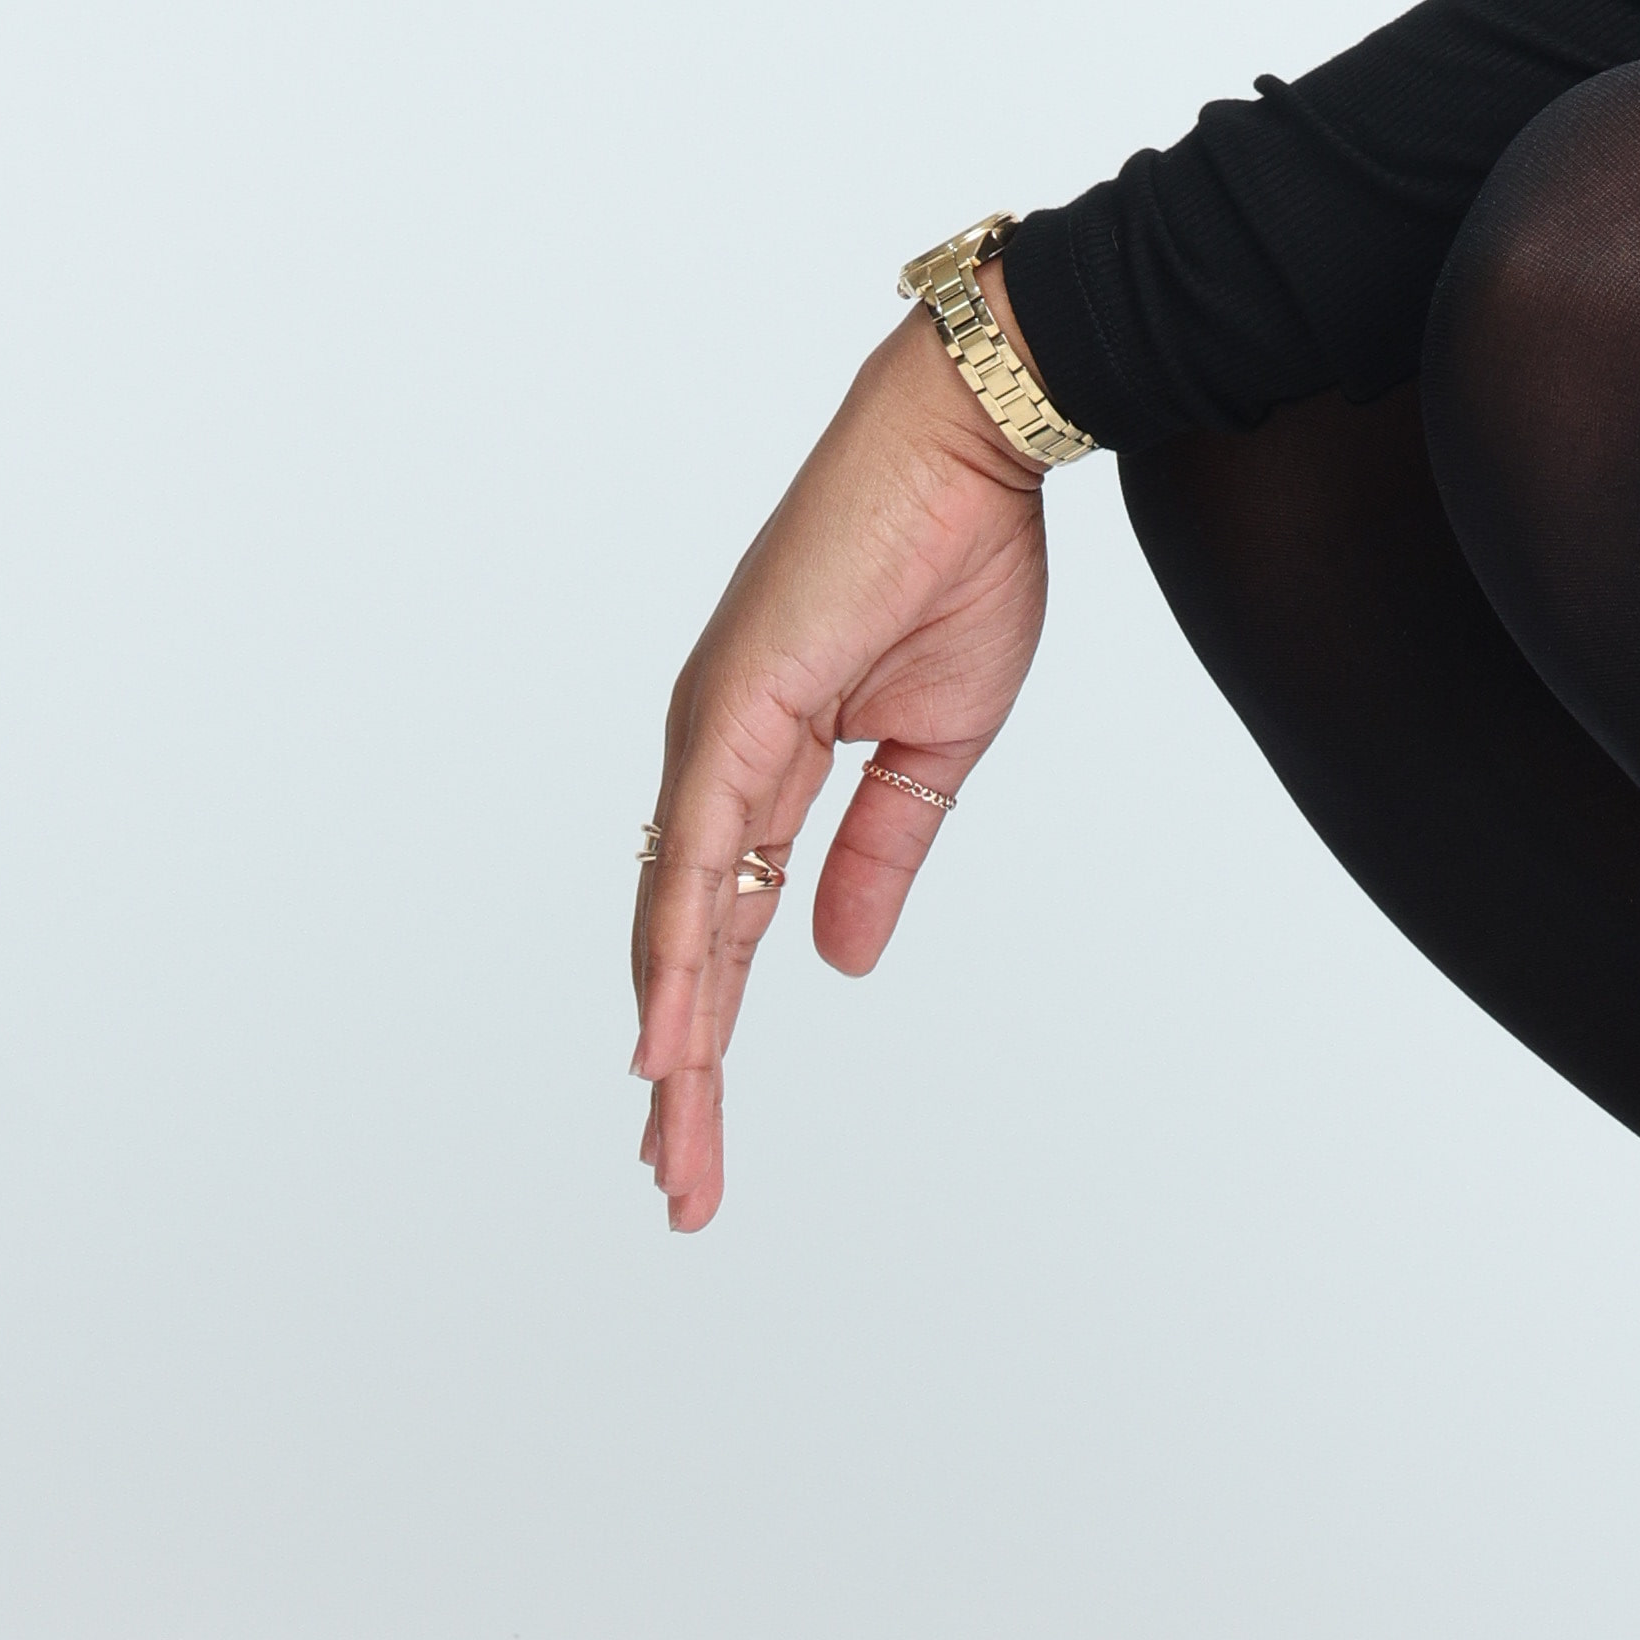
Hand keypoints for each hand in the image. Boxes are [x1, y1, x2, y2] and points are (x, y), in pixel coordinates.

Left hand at [628, 313, 1052, 1231]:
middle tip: (679, 1189)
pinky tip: (667, 1038)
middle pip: (688, 947)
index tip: (698, 1125)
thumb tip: (843, 962)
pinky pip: (697, 857)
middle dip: (685, 1077)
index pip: (729, 927)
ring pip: (678, 922)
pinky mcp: (731, 711)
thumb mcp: (935, 748)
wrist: (972, 449)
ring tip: (668, 1146)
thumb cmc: (958, 560)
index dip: (713, 1031)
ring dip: (675, 1044)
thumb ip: (881, 855)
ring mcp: (711, 735)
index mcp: (765, 764)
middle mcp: (716, 759)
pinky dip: (678, 953)